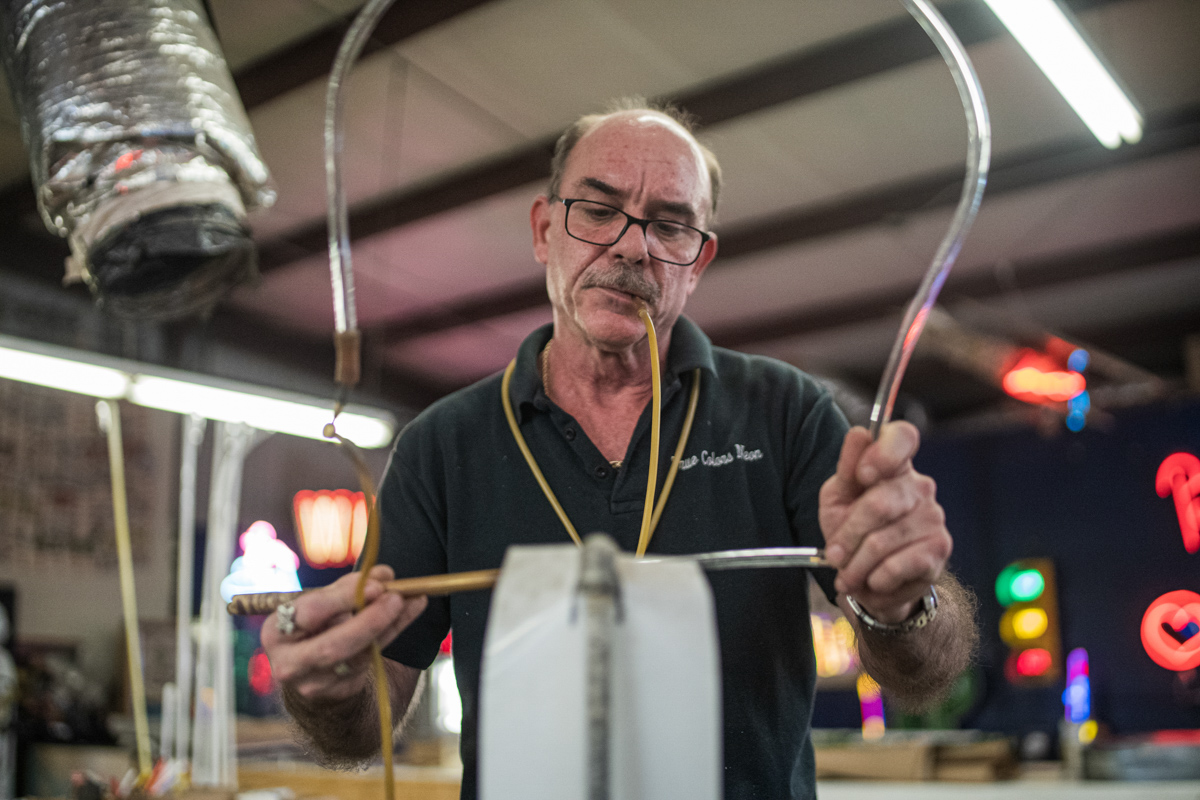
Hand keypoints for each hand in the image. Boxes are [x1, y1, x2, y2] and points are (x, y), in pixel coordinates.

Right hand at [261, 565, 426, 701]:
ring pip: (357, 658)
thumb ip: (349, 587)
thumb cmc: (317, 626)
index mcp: (275, 632)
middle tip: (395, 598)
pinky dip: (392, 634)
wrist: (314, 669)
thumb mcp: (321, 605)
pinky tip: (409, 613)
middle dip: (369, 621)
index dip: (344, 598)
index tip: (376, 584)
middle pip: (332, 646)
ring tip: (411, 600)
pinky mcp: (338, 694)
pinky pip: (370, 664)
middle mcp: (289, 663)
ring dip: (388, 626)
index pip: (309, 614)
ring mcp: (313, 684)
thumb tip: (383, 575)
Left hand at [819, 422, 949, 622]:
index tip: (862, 476)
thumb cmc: (855, 531)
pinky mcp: (939, 548)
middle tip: (834, 556)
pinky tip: (873, 580)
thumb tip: (859, 434)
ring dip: (856, 565)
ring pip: (881, 542)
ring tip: (847, 575)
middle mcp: (920, 486)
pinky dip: (875, 579)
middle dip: (847, 536)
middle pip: (878, 504)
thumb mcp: (839, 497)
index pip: (903, 437)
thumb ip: (847, 468)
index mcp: (894, 466)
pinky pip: (896, 566)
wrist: (875, 579)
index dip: (883, 453)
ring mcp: (933, 517)